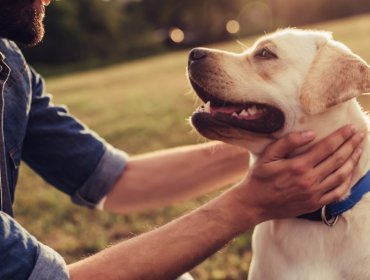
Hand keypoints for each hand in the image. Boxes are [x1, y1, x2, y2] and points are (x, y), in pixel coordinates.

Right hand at [232, 125, 363, 221]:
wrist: (254, 204)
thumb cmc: (259, 178)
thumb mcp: (267, 156)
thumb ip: (288, 142)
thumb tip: (310, 134)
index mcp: (298, 166)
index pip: (327, 147)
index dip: (341, 136)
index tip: (351, 128)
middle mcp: (309, 180)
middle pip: (338, 160)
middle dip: (351, 145)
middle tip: (360, 134)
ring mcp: (314, 193)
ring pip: (341, 175)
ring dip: (353, 161)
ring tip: (359, 150)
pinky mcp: (315, 203)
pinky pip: (337, 192)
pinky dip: (348, 181)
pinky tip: (351, 172)